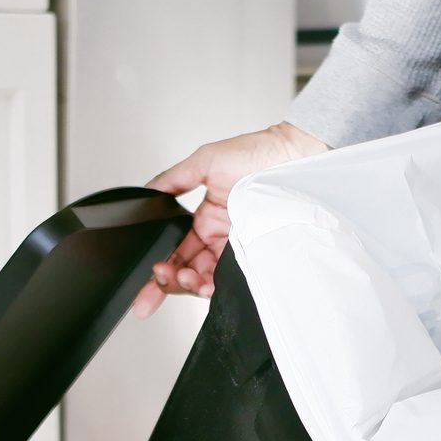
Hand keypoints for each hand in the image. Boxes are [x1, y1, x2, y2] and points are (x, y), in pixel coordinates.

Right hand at [131, 122, 328, 318]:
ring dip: (189, 285)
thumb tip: (146, 193)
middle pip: (186, 271)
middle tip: (161, 279)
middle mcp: (219, 238)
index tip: (148, 278)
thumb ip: (173, 179)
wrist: (293, 156)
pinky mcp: (254, 256)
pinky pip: (231, 278)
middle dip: (168, 282)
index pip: (175, 251)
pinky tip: (206, 285)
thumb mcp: (205, 161)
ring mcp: (237, 249)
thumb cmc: (257, 154)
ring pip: (206, 279)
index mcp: (205, 219)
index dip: (159, 269)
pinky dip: (215, 286)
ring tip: (184, 279)